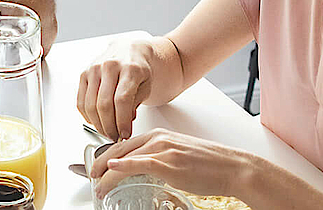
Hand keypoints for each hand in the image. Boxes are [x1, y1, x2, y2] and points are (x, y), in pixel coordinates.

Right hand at [77, 37, 158, 139]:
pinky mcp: (84, 74)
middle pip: (104, 105)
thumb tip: (123, 123)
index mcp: (130, 68)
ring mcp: (94, 70)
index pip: (122, 100)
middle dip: (110, 127)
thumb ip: (135, 104)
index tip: (125, 134)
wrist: (129, 50)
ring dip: (98, 124)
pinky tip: (97, 121)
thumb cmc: (139, 69)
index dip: (122, 121)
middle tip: (116, 136)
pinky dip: (88, 116)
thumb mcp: (146, 86)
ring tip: (107, 132)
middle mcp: (109, 66)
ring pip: (90, 105)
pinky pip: (81, 102)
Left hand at [89, 129, 264, 199]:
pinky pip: (141, 163)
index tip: (96, 168)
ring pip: (126, 158)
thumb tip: (143, 169)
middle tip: (90, 178)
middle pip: (119, 149)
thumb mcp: (178, 156)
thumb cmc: (209, 164)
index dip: (105, 157)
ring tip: (97, 185)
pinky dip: (124, 166)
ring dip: (107, 173)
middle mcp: (158, 138)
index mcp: (159, 135)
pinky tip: (112, 170)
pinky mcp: (170, 162)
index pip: (123, 145)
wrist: (232, 166)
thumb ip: (159, 158)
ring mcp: (164, 149)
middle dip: (100, 164)